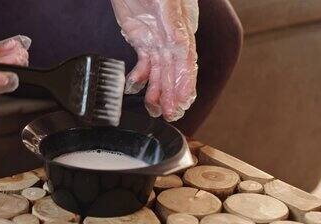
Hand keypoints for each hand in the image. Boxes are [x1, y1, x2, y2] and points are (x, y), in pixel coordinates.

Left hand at [110, 0, 198, 120]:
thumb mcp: (167, 2)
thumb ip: (174, 22)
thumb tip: (179, 44)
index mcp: (181, 28)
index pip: (186, 60)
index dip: (185, 82)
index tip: (183, 100)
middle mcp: (171, 37)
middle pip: (174, 70)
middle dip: (172, 94)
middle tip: (170, 114)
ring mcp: (156, 40)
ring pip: (159, 72)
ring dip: (158, 92)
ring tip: (154, 110)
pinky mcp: (142, 39)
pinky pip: (143, 64)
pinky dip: (139, 78)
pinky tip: (134, 88)